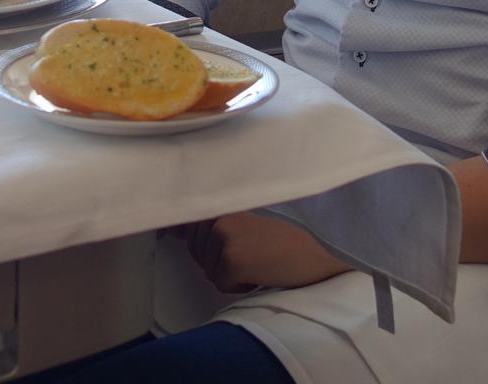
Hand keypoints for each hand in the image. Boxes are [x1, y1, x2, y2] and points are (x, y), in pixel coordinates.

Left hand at [176, 212, 351, 291]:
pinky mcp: (232, 259)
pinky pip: (221, 283)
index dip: (175, 230)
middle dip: (219, 259)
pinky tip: (261, 272)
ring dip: (229, 272)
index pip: (184, 220)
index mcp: (222, 201)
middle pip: (196, 252)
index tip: (170, 233)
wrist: (319, 248)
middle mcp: (218, 214)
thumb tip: (168, 229)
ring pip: (208, 269)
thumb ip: (213, 220)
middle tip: (253, 251)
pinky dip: (239, 286)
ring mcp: (224, 236)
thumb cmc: (285, 236)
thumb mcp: (246, 219)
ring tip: (259, 259)